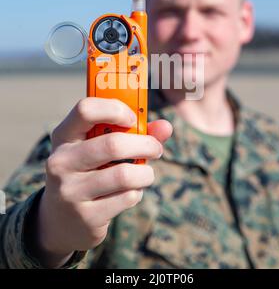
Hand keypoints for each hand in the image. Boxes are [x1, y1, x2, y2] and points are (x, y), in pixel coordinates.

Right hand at [34, 97, 171, 266]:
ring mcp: (70, 191)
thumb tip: (166, 126)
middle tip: (156, 148)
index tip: (133, 119)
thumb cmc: (88, 172)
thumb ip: (133, 133)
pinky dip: (137, 193)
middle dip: (145, 145)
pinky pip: (126, 198)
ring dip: (145, 173)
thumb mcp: (98, 148)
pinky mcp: (86, 216)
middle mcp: (61, 162)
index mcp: (63, 136)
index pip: (85, 110)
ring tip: (145, 174)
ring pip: (125, 175)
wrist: (61, 221)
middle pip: (113, 144)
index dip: (115, 109)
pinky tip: (130, 193)